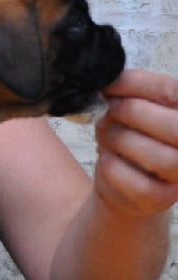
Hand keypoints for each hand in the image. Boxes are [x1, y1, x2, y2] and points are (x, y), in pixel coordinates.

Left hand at [95, 69, 177, 216]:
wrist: (122, 187)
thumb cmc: (129, 141)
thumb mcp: (128, 114)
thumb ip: (126, 96)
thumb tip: (110, 81)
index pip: (172, 92)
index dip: (138, 83)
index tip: (109, 85)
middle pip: (175, 126)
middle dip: (134, 113)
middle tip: (112, 110)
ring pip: (155, 156)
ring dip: (121, 140)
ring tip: (108, 137)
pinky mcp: (160, 198)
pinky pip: (133, 181)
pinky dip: (111, 166)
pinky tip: (107, 159)